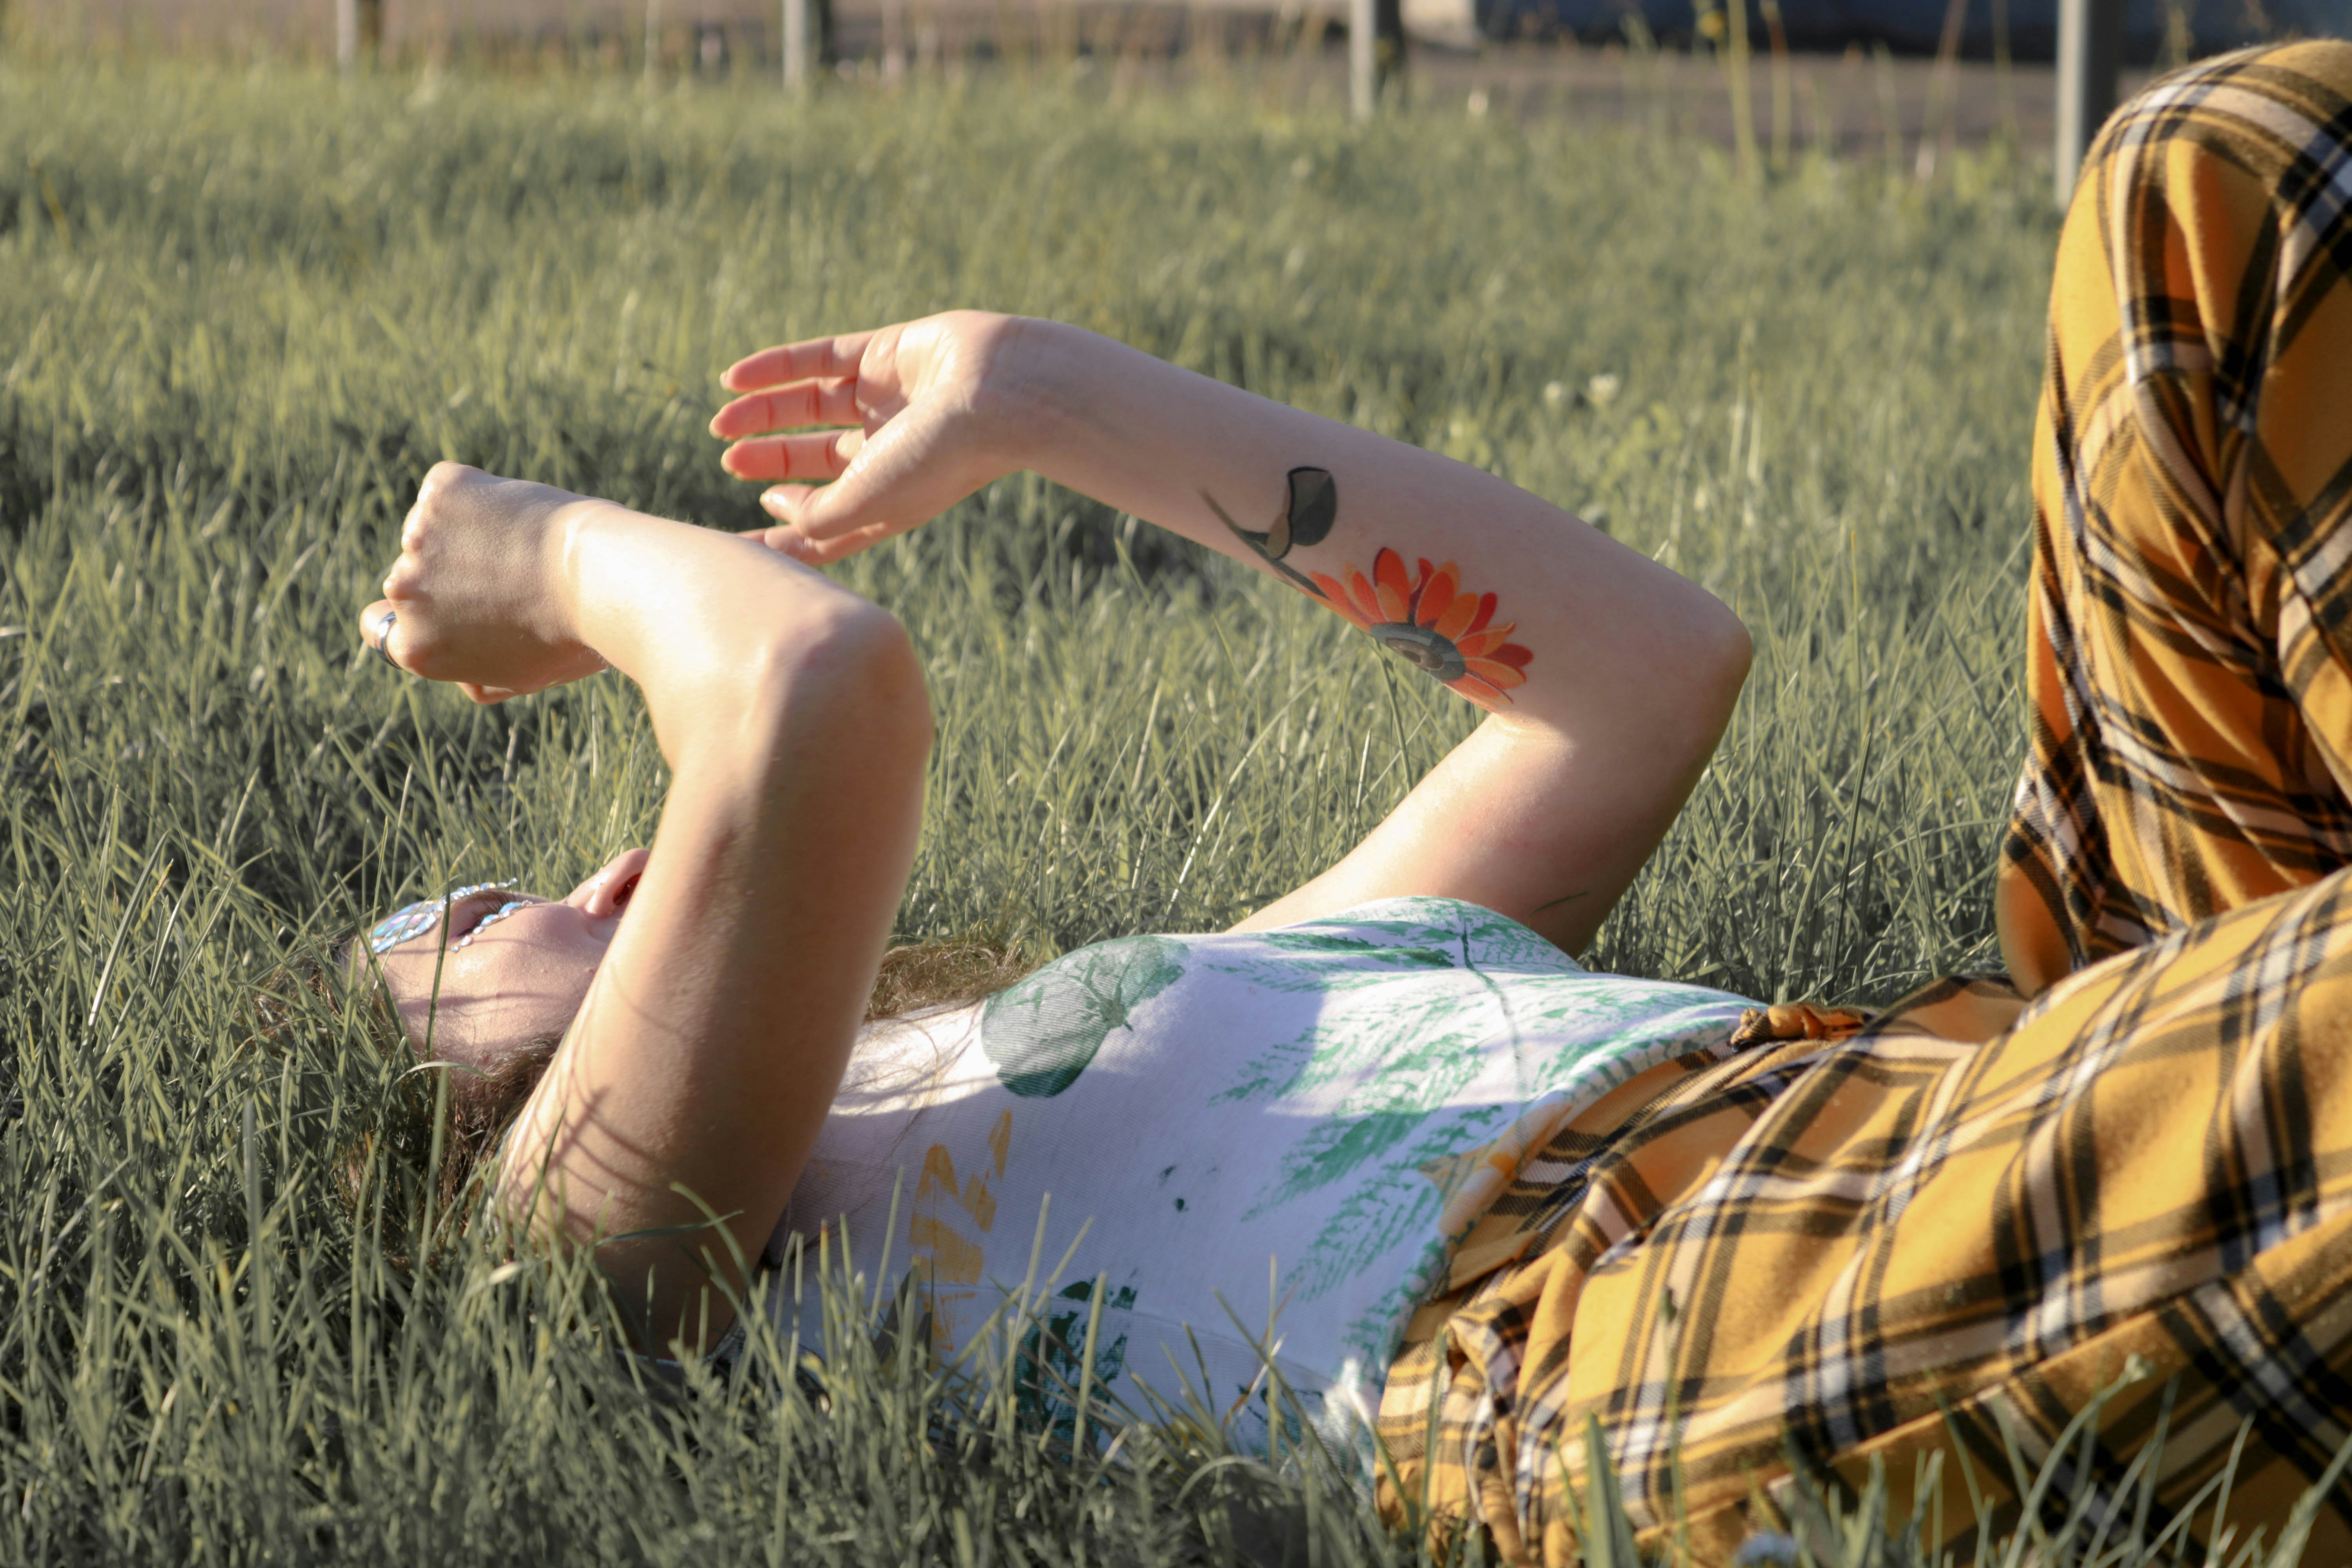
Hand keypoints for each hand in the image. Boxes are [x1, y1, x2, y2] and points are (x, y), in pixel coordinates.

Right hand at [359, 463, 607, 703]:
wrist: (597, 578)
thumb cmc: (571, 636)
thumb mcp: (524, 678)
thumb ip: (477, 676)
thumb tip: (461, 674)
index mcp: (416, 649)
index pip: (382, 628)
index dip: (414, 614)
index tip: (446, 603)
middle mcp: (404, 594)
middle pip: (409, 578)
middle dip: (447, 574)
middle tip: (507, 577)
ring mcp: (418, 538)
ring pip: (432, 530)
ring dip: (465, 534)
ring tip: (521, 548)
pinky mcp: (441, 492)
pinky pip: (452, 489)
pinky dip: (480, 495)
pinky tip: (519, 516)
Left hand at [711, 310, 1037, 563]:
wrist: (1001, 394)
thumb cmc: (940, 459)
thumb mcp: (868, 504)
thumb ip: (817, 520)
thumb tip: (774, 510)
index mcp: (891, 497)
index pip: (827, 519)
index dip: (781, 531)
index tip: (736, 542)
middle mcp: (889, 450)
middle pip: (817, 460)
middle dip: (771, 462)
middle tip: (728, 462)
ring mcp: (888, 399)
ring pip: (813, 406)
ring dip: (765, 414)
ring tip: (721, 424)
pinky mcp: (885, 352)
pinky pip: (818, 357)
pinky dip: (775, 367)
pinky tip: (733, 379)